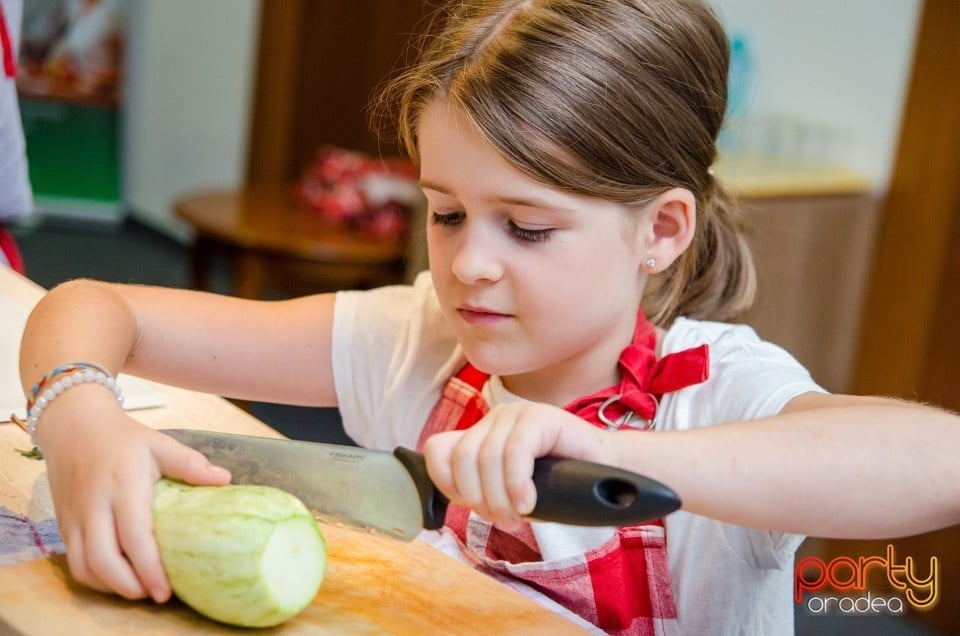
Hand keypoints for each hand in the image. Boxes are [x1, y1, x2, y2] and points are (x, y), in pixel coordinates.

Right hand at [38, 391, 230, 601]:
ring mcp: (74, 517)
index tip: (166, 591)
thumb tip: (226, 480)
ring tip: (139, 589)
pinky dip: (94, 577)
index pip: (134, 537)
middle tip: (155, 595)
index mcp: (123, 486)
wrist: (74, 425)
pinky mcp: (63, 523)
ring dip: (110, 586)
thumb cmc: (124, 438)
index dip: (149, 569)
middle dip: (129, 587)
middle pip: (102, 561)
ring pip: (83, 567)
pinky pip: (74, 561)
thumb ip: (190, 464)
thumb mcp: (160, 444)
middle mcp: (94, 505)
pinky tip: (117, 577)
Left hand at [422, 402, 615, 530]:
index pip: (437, 450)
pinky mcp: (540, 416)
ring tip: (518, 518)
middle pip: (461, 458)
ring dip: (499, 499)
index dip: (447, 483)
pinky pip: (515, 452)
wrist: (607, 478)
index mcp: (481, 434)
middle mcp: (494, 419)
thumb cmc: (557, 489)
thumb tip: (448, 495)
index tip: (473, 507)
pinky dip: (518, 485)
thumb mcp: (507, 493)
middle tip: (503, 520)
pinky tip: (529, 503)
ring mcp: (517, 413)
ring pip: (487, 458)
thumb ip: (478, 488)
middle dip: (478, 498)